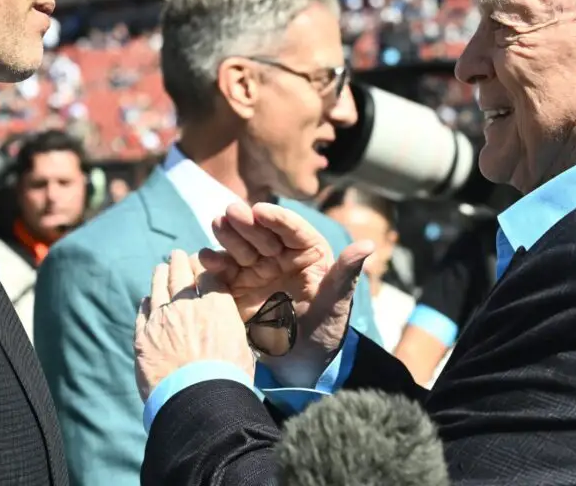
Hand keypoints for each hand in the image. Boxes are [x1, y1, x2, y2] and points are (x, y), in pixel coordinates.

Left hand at [134, 249, 254, 401]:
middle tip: (176, 255)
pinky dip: (146, 303)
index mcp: (216, 306)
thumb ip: (229, 328)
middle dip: (179, 262)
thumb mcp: (241, 347)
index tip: (200, 267)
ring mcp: (162, 319)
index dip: (204, 269)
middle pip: (181, 274)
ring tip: (160, 269)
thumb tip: (225, 326)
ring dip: (160, 276)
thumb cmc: (228, 378)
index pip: (208, 277)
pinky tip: (146, 300)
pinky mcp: (143, 336)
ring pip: (158, 288)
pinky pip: (143, 312)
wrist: (198, 399)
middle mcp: (187, 306)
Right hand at [199, 202, 373, 386]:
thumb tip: (369, 244)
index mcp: (307, 253)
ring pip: (240, 246)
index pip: (292, 230)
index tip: (260, 210)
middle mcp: (280, 256)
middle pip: (261, 233)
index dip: (276, 218)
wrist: (301, 365)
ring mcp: (256, 270)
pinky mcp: (236, 287)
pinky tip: (206, 257)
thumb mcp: (337, 303)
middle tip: (231, 212)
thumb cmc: (326, 330)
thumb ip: (346, 273)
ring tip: (217, 223)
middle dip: (246, 222)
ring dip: (227, 234)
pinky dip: (214, 262)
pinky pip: (223, 271)